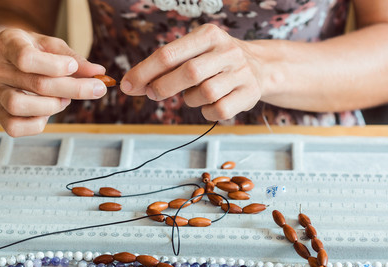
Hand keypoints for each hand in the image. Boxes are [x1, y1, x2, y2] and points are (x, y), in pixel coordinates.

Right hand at [0, 29, 106, 136]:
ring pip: (19, 106)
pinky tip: (47, 113)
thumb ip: (74, 58)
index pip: (27, 58)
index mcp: (7, 44)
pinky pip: (15, 127)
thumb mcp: (50, 46)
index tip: (74, 67)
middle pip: (36, 85)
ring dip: (51, 106)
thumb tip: (99, 73)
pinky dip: (36, 124)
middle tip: (96, 89)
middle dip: (73, 89)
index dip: (56, 66)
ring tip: (63, 100)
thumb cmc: (29, 49)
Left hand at [120, 24, 262, 121]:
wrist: (260, 67)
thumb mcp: (194, 52)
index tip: (127, 86)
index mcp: (208, 35)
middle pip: (188, 73)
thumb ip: (165, 66)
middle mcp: (227, 51)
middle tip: (152, 93)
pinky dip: (207, 112)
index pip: (169, 54)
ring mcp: (241, 73)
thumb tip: (132, 85)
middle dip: (164, 87)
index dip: (144, 72)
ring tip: (193, 94)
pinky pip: (218, 111)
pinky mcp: (249, 94)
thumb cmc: (214, 61)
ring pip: (205, 94)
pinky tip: (209, 104)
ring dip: (190, 99)